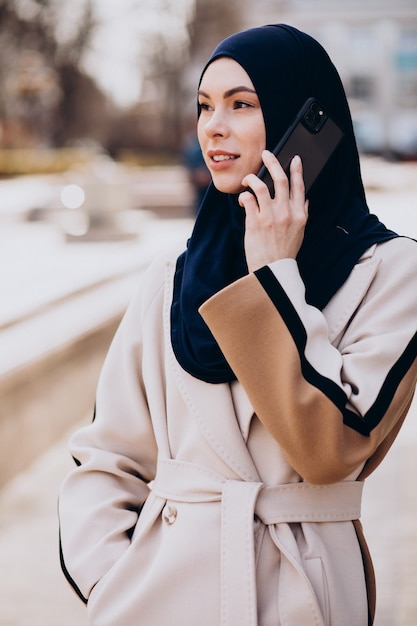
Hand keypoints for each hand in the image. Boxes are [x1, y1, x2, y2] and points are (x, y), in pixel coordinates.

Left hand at [238, 150, 308, 272]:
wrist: (271, 270)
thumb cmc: (284, 252)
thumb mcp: (300, 232)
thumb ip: (302, 214)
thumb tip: (305, 199)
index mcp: (299, 215)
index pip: (299, 186)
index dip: (297, 170)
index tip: (295, 158)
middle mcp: (285, 213)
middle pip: (280, 179)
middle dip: (273, 162)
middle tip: (266, 154)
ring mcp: (269, 217)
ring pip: (260, 186)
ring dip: (251, 179)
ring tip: (248, 179)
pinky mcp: (254, 222)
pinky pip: (248, 199)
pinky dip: (244, 196)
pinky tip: (243, 199)